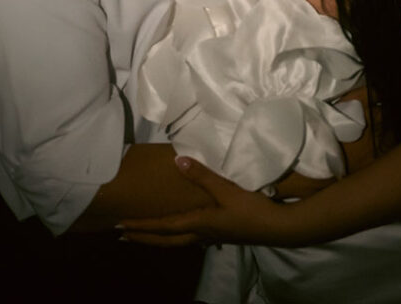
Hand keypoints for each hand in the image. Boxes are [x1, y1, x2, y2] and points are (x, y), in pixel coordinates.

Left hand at [118, 157, 300, 247]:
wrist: (279, 227)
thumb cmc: (251, 208)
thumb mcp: (226, 188)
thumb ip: (202, 175)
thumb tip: (177, 160)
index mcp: (198, 223)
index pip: (163, 227)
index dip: (142, 226)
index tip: (121, 225)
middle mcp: (201, 234)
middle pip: (167, 239)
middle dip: (145, 237)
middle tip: (125, 234)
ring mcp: (213, 236)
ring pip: (179, 240)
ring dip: (160, 237)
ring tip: (148, 234)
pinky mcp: (223, 234)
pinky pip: (192, 237)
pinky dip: (178, 235)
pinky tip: (183, 230)